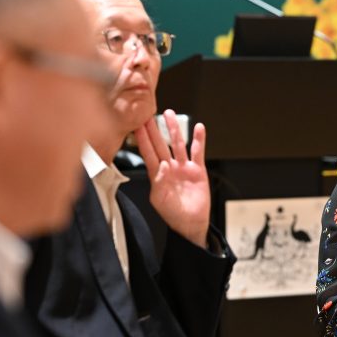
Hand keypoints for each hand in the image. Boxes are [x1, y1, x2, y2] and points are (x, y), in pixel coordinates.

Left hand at [134, 109, 210, 247]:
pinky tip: (199, 128)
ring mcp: (183, 167)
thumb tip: (162, 166)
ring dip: (173, 129)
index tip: (137, 125)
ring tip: (169, 114)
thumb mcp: (159, 200)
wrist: (191, 223)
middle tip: (148, 113)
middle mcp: (169, 167)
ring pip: (178, 144)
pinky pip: (198, 152)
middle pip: (161, 144)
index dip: (142, 139)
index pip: (148, 152)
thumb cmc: (173, 214)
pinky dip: (199, 140)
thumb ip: (159, 182)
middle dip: (154, 129)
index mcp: (157, 174)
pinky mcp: (198, 170)